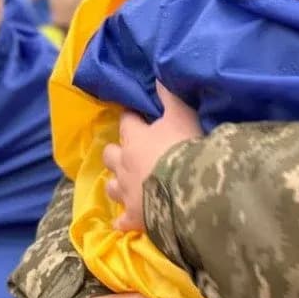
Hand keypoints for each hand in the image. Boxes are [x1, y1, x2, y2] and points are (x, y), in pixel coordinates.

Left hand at [102, 81, 201, 231]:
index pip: (127, 122)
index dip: (132, 118)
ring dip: (117, 183)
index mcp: (135, 138)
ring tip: (126, 183)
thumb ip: (169, 97)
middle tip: (128, 152)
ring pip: (111, 186)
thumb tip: (157, 76)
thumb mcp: (182, 116)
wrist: (189, 189)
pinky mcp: (133, 217)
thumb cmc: (184, 147)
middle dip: (116, 152)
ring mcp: (127, 192)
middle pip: (110, 154)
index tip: (136, 116)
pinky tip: (126, 221)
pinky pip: (122, 221)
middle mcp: (124, 164)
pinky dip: (123, 220)